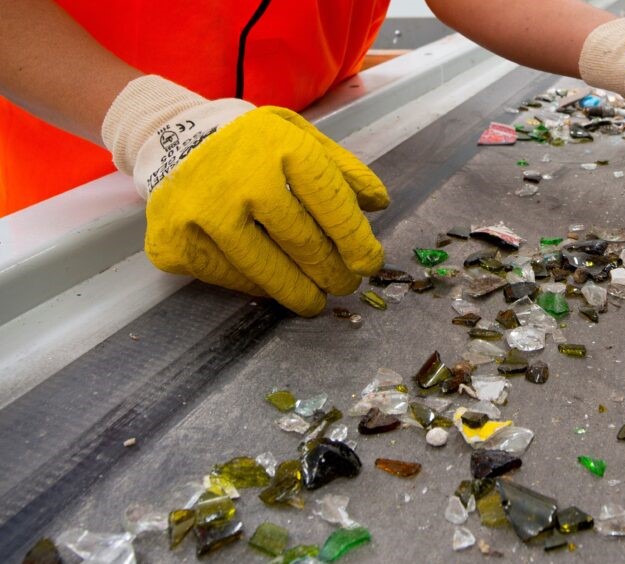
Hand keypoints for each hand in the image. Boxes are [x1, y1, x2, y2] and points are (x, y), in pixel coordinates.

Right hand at [103, 77, 388, 315]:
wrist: (176, 140)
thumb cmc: (253, 145)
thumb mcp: (300, 137)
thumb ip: (342, 170)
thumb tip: (378, 204)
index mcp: (279, 146)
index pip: (330, 202)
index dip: (355, 239)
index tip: (369, 263)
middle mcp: (240, 179)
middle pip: (302, 242)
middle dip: (332, 272)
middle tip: (345, 285)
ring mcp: (203, 213)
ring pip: (267, 270)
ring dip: (299, 292)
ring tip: (316, 300)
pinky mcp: (175, 242)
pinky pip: (231, 277)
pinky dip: (258, 286)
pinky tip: (273, 284)